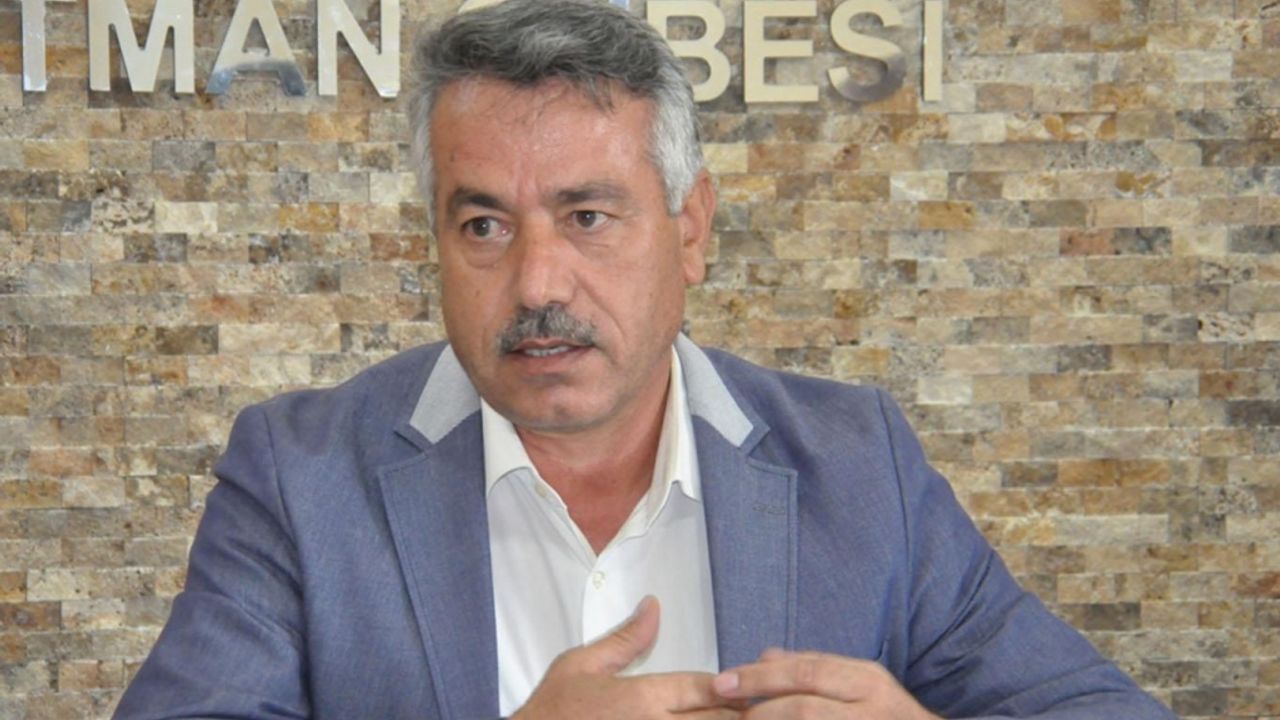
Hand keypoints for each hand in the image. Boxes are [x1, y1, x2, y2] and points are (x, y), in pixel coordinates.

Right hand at [513, 596, 740, 719]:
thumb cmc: (551, 711)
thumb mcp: (581, 664)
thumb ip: (626, 639)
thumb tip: (653, 606)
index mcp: (640, 698)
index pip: (704, 688)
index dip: (733, 685)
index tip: (747, 682)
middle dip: (740, 713)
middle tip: (758, 704)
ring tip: (742, 718)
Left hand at [713, 648, 940, 719]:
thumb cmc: (886, 714)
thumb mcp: (858, 682)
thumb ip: (813, 667)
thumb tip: (763, 657)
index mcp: (867, 680)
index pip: (806, 671)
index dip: (760, 677)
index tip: (724, 682)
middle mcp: (871, 708)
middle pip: (806, 706)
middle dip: (760, 707)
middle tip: (728, 707)